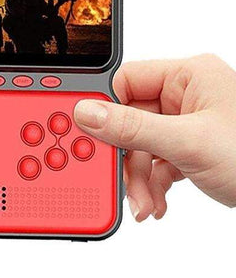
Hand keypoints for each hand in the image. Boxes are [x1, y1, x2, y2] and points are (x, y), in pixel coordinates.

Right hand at [73, 54, 235, 220]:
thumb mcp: (189, 143)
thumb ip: (133, 128)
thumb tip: (88, 113)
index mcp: (187, 76)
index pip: (126, 83)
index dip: (106, 110)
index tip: (91, 136)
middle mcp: (184, 96)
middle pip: (129, 120)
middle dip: (126, 157)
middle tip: (120, 179)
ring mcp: (185, 123)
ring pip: (139, 145)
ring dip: (137, 177)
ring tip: (143, 201)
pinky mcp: (187, 148)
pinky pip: (154, 161)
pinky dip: (150, 184)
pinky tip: (154, 201)